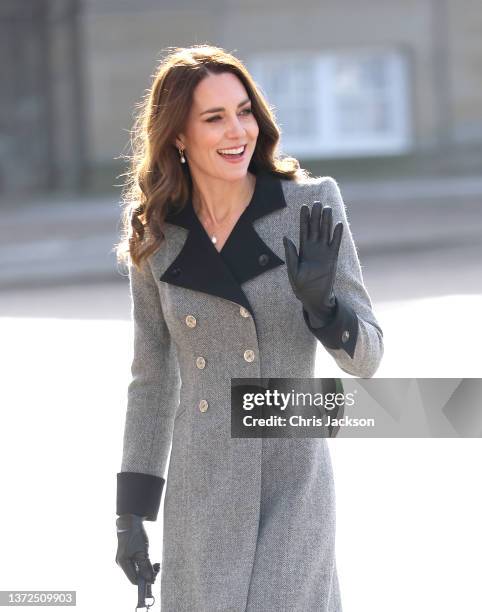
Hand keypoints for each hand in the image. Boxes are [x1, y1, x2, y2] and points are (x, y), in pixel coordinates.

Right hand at [115, 513, 154, 585]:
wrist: (130, 522)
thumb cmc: (136, 535)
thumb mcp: (143, 552)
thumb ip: (146, 566)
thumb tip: (150, 579)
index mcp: (123, 563)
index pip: (134, 580)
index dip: (144, 581)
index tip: (154, 578)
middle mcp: (122, 563)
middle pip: (136, 576)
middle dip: (147, 574)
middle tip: (158, 568)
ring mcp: (124, 560)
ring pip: (137, 571)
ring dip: (147, 569)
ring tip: (157, 565)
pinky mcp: (127, 556)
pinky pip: (136, 565)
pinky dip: (144, 565)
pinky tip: (152, 562)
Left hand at [283, 202, 342, 325]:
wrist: (313, 297)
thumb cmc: (300, 286)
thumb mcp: (293, 270)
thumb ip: (290, 254)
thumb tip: (286, 238)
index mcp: (302, 249)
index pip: (304, 230)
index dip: (304, 219)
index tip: (304, 206)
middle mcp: (313, 248)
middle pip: (315, 228)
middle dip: (316, 216)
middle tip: (317, 203)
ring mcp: (323, 252)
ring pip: (325, 233)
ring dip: (327, 221)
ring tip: (328, 208)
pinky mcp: (332, 259)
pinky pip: (335, 244)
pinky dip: (337, 235)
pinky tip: (339, 225)